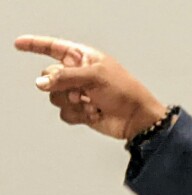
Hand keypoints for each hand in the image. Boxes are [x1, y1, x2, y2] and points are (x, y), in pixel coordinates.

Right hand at [14, 35, 168, 140]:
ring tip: (93, 103)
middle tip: (80, 91)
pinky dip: (79, 115)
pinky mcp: (80, 111)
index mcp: (83, 58)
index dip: (35, 45)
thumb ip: (64, 77)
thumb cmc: (124, 91)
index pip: (54, 48)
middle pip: (48, 77)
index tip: (19, 44)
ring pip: (55, 97)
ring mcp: (78, 93)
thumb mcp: (95, 77)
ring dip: (73, 102)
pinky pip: (65, 113)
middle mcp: (78, 74)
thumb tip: (41, 83)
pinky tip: (95, 113)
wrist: (136, 118)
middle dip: (61, 85)